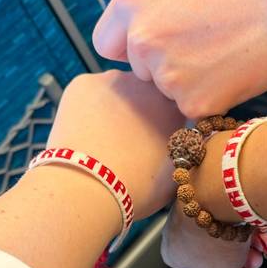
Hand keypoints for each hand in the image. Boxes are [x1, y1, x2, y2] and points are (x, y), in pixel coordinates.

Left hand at [47, 71, 182, 219]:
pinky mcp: (84, 83)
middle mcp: (148, 86)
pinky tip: (85, 131)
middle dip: (140, 112)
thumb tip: (180, 147)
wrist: (89, 187)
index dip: (164, 124)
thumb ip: (182, 152)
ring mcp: (115, 80)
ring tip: (103, 139)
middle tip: (127, 142)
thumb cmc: (136, 188)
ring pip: (117, 91)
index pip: (173, 108)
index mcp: (175, 107)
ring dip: (114, 108)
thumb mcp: (175, 175)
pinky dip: (88, 108)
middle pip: (145, 95)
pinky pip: (89, 93)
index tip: (154, 141)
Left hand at [92, 0, 266, 119]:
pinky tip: (230, 75)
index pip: (107, 44)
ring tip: (220, 57)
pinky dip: (208, 99)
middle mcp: (141, 38)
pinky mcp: (191, 102)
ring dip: (186, 84)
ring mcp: (165, 73)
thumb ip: (144, 7)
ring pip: (164, 93)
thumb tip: (126, 35)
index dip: (131, 48)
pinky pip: (190, 109)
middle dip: (161, 67)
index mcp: (131, 1)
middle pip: (138, 73)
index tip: (156, 47)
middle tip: (203, 48)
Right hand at [161, 204, 266, 267]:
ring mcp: (194, 212)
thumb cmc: (212, 238)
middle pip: (218, 256)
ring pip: (226, 236)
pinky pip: (229, 217)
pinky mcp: (209, 195)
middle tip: (259, 266)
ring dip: (249, 246)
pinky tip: (260, 231)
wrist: (218, 195)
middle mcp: (179, 233)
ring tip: (263, 247)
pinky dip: (246, 226)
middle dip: (243, 264)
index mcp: (174, 255)